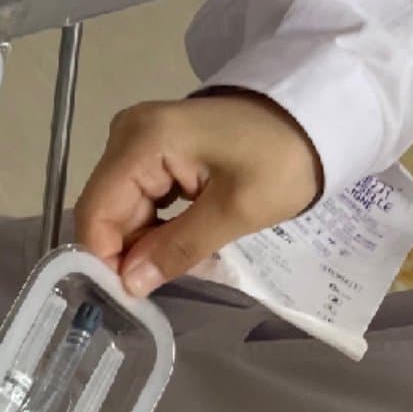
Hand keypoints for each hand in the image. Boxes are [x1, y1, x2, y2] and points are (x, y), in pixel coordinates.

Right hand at [73, 91, 321, 296]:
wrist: (315, 116)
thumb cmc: (282, 160)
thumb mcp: (236, 211)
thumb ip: (178, 248)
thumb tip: (129, 285)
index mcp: (142, 141)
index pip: (97, 210)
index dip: (105, 257)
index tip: (133, 295)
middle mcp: (126, 133)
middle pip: (106, 208)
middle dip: (130, 250)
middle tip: (170, 279)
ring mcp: (138, 137)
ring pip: (121, 205)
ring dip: (145, 239)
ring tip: (183, 259)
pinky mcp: (152, 145)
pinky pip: (138, 193)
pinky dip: (155, 222)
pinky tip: (181, 237)